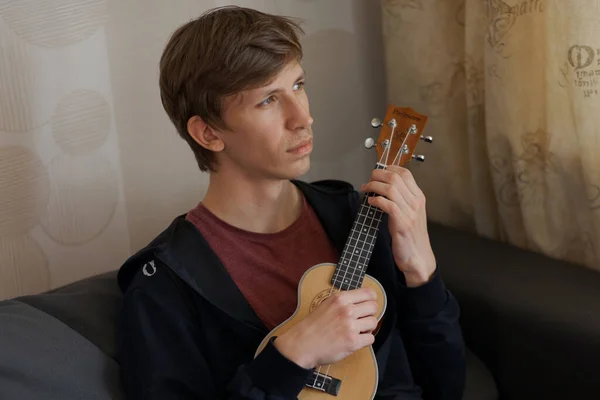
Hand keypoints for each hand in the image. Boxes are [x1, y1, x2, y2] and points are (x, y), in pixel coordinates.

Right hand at [274, 288, 377, 368]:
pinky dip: (365, 340)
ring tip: (357, 331)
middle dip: (370, 314)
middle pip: (374, 307)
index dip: (371, 299)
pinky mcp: (353, 342)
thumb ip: (344, 301)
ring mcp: (350, 326)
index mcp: (340, 299)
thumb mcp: (326, 304)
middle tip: (362, 320)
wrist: (302, 344)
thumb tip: (363, 300)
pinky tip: (355, 340)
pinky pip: (370, 338)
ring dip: (367, 328)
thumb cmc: (313, 326)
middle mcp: (347, 310)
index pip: (368, 293)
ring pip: (373, 322)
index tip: (368, 305)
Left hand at [361, 166, 435, 286]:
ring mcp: (410, 212)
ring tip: (366, 189)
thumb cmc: (411, 236)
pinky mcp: (402, 223)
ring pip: (390, 189)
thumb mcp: (410, 213)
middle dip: (378, 175)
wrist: (418, 256)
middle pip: (396, 177)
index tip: (378, 171)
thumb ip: (401, 199)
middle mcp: (416, 202)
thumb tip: (383, 186)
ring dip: (374, 186)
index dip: (389, 168)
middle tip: (369, 180)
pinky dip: (376, 200)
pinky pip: (387, 204)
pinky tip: (371, 202)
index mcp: (419, 197)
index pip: (406, 173)